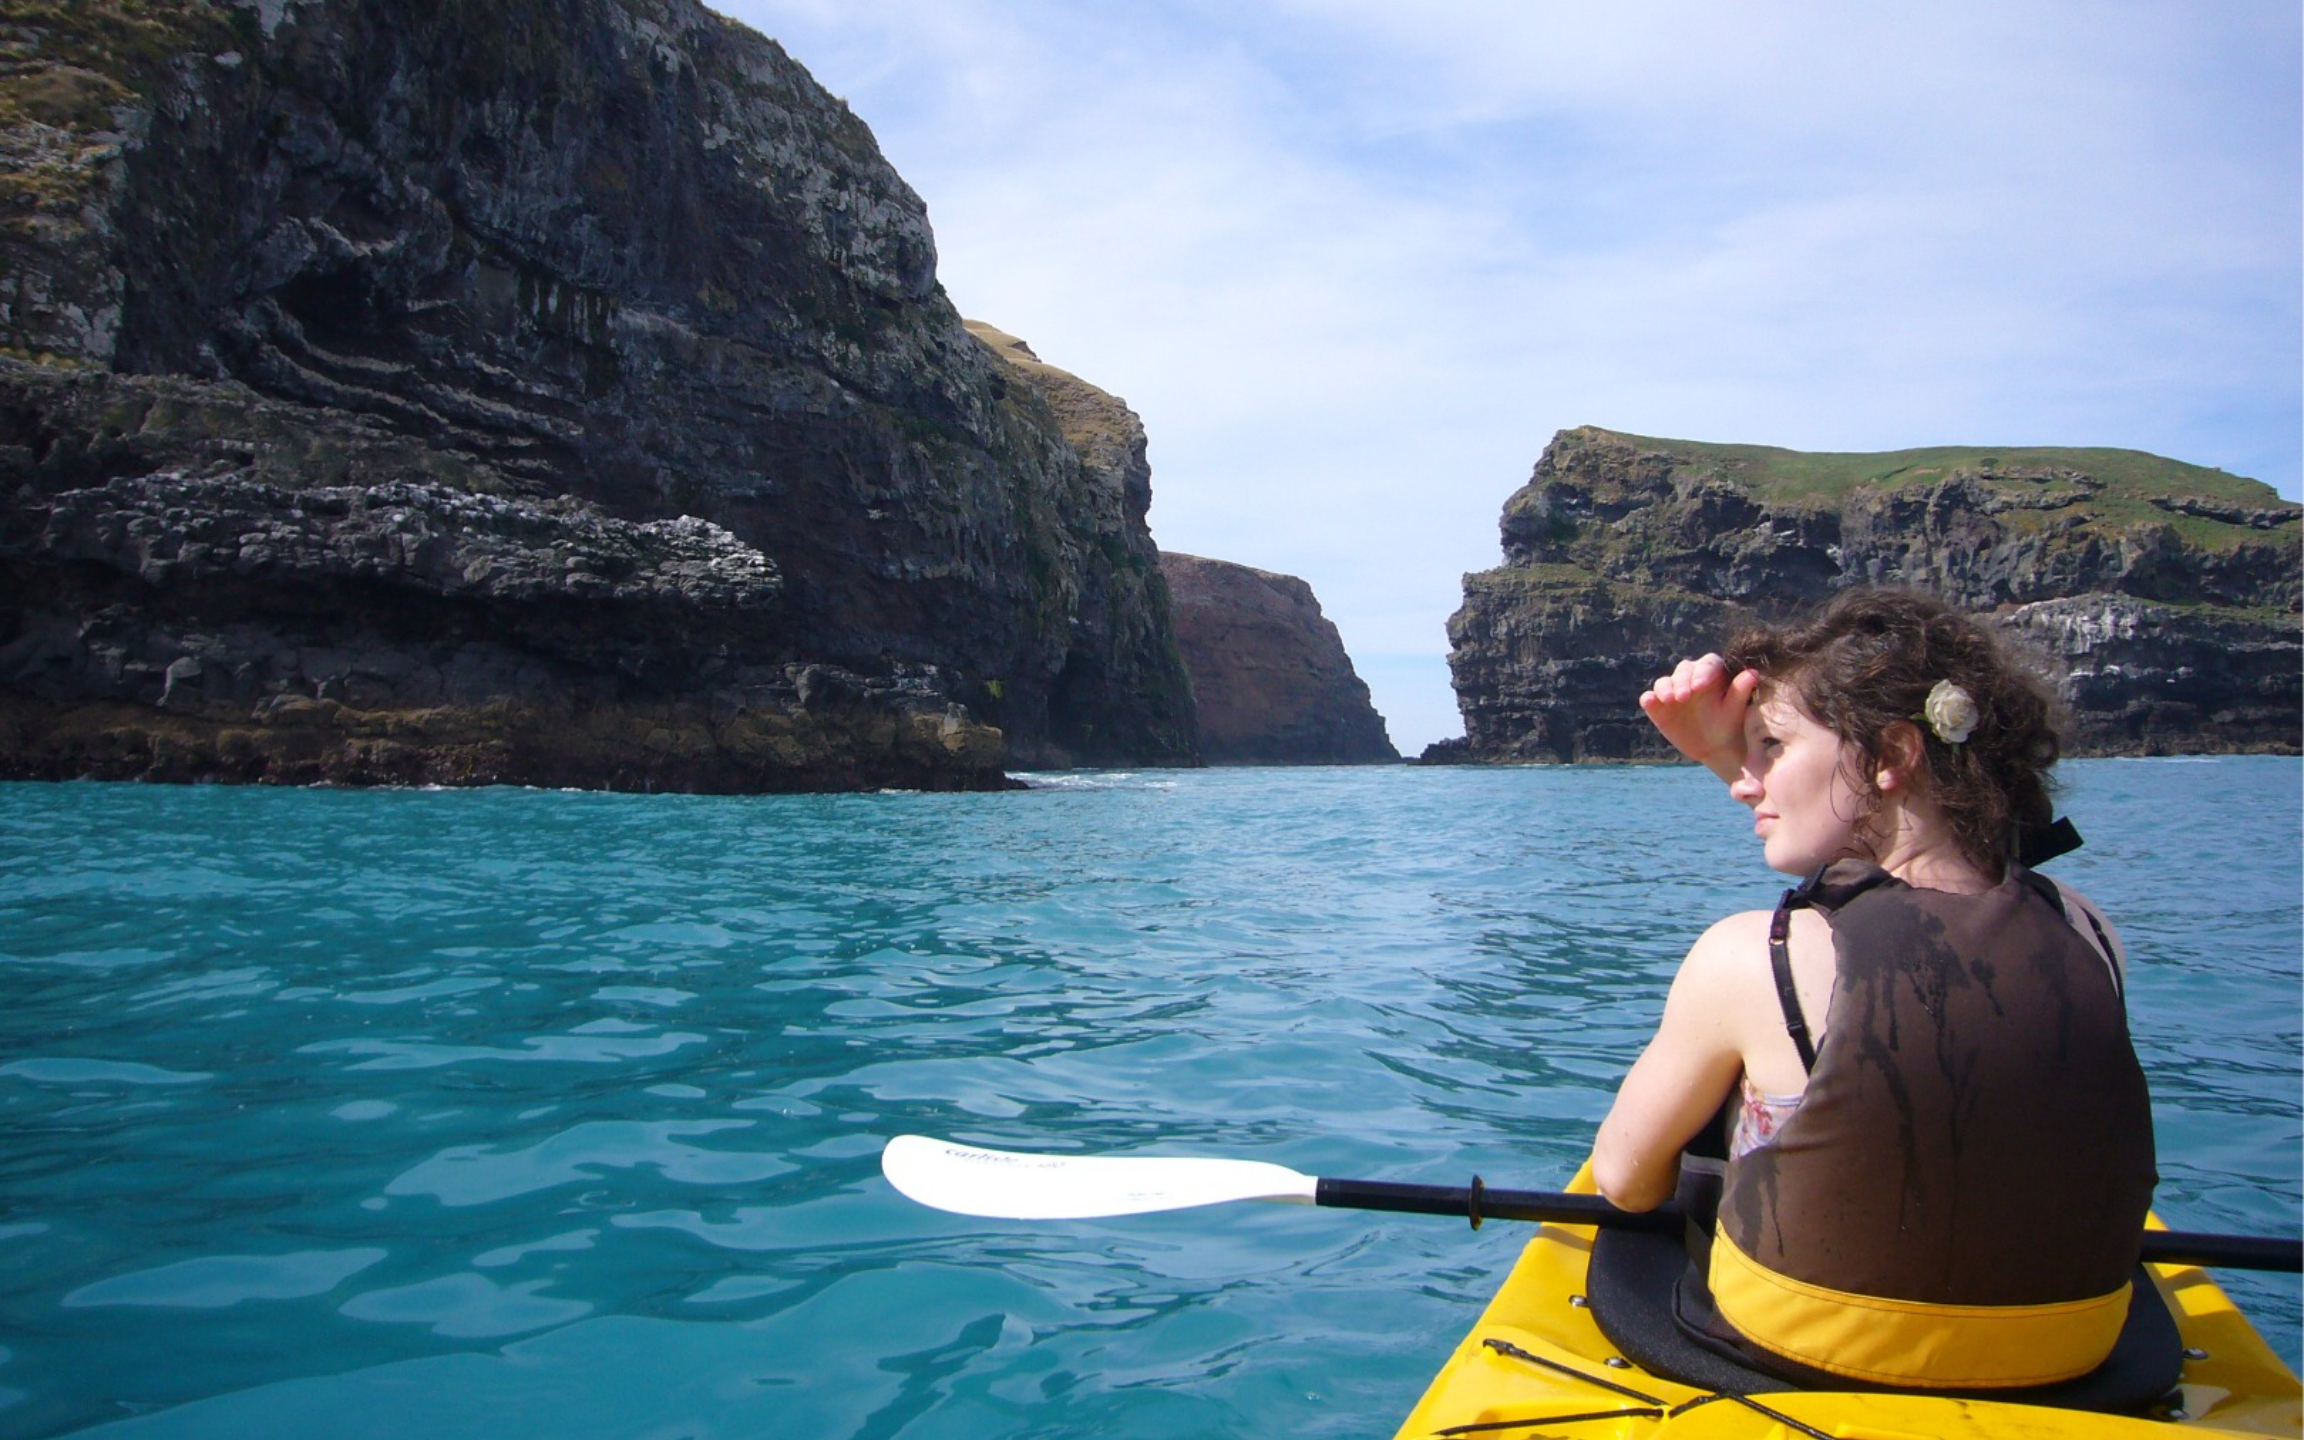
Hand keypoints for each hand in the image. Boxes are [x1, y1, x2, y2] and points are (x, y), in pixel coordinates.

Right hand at [1638, 654, 1757, 781]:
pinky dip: (1648, 699)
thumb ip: (1741, 690)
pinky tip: (1650, 702)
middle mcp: (1691, 678)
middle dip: (1682, 681)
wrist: (1715, 746)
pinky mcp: (1659, 705)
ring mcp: (1673, 691)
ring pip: (1664, 682)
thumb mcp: (1735, 709)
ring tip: (1669, 700)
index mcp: (1712, 673)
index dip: (1703, 672)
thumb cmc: (1729, 724)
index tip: (1701, 686)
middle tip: (1684, 697)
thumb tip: (1753, 673)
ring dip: (1665, 688)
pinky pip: (1650, 698)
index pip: (1707, 664)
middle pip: (1683, 670)